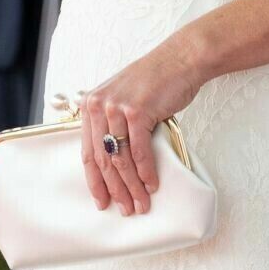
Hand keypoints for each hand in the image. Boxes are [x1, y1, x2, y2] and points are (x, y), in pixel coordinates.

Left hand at [78, 41, 207, 216]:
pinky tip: (152, 185)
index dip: (95, 181)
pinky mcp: (137, 111)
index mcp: (91, 104)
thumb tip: (115, 164)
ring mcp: (117, 108)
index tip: (102, 202)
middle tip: (125, 209)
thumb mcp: (124, 98)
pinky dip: (146, 172)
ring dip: (132, 186)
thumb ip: (114, 124)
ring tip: (141, 204)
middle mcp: (99, 106)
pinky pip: (139, 151)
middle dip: (115, 189)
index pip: (88, 152)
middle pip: (104, 159)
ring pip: (121, 159)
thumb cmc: (156, 81)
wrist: (181, 59)